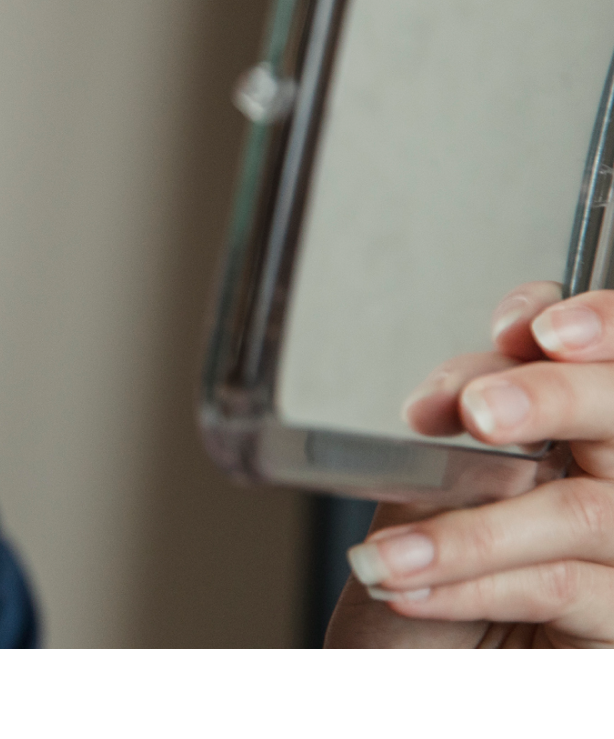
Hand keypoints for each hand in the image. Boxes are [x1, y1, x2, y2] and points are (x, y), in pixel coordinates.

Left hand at [327, 282, 613, 647]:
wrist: (405, 658)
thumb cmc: (425, 576)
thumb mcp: (431, 489)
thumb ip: (464, 433)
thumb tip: (466, 392)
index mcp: (580, 432)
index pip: (610, 356)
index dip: (595, 323)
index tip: (522, 328)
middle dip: (553, 396)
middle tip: (480, 411)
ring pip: (582, 509)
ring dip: (470, 529)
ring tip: (389, 552)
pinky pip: (560, 584)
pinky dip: (473, 582)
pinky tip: (410, 586)